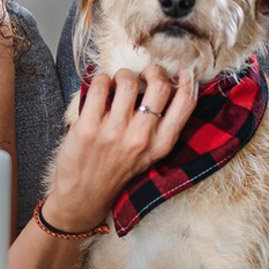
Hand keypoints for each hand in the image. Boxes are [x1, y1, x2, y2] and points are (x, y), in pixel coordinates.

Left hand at [43, 66, 198, 230]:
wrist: (83, 197)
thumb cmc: (116, 172)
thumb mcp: (148, 156)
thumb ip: (159, 128)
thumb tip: (165, 86)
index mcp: (160, 145)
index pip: (185, 104)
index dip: (186, 80)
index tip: (179, 70)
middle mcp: (140, 138)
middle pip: (160, 86)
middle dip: (153, 70)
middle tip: (144, 73)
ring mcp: (114, 132)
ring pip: (128, 81)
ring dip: (124, 74)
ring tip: (119, 82)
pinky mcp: (88, 127)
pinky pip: (100, 86)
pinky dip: (102, 80)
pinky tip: (102, 88)